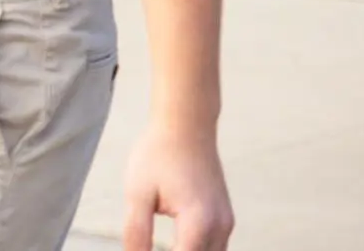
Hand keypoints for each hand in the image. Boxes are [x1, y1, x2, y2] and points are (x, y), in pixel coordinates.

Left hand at [122, 122, 234, 250]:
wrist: (185, 125)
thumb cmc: (158, 155)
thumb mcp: (138, 193)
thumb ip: (137, 232)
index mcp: (198, 221)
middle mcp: (220, 226)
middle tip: (146, 246)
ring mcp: (226, 223)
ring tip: (157, 245)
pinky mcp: (225, 218)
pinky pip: (215, 248)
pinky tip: (176, 245)